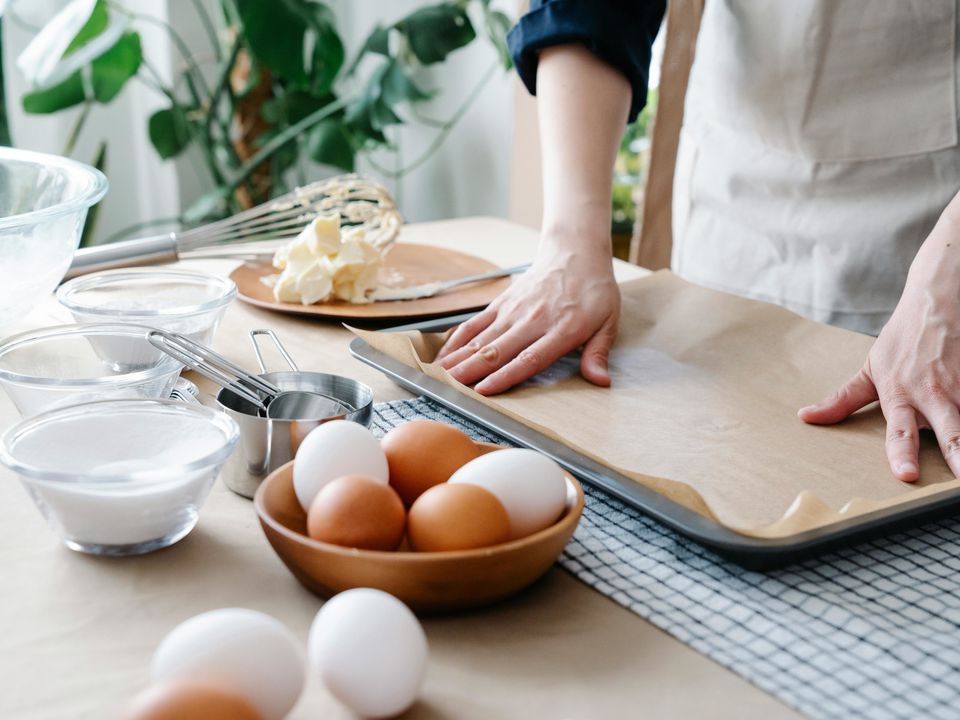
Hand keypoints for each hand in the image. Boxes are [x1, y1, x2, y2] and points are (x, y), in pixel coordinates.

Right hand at [434, 236, 619, 394]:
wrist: (575, 252)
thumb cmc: (594, 290)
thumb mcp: (608, 322)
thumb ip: (598, 353)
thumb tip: (601, 381)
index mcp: (561, 330)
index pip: (529, 358)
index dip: (506, 376)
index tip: (485, 390)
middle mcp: (533, 320)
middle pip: (497, 350)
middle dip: (472, 371)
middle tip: (451, 390)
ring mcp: (513, 310)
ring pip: (482, 339)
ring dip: (459, 358)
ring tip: (439, 377)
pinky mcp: (502, 303)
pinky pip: (476, 323)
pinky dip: (458, 340)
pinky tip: (443, 354)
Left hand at [799, 208, 959, 480]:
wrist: (938, 300)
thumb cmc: (902, 340)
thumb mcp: (869, 369)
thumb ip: (842, 400)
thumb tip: (806, 418)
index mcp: (901, 394)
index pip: (899, 430)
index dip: (902, 453)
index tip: (907, 475)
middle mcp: (934, 394)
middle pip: (950, 432)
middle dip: (958, 455)